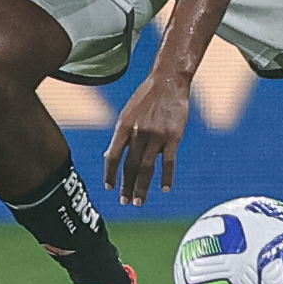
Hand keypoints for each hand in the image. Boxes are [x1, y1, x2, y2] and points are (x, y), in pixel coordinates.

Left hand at [105, 68, 190, 204]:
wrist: (168, 81)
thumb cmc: (146, 97)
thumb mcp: (128, 113)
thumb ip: (121, 135)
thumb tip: (110, 156)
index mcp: (123, 126)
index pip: (112, 156)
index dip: (110, 174)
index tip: (109, 188)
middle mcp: (137, 133)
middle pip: (130, 166)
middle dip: (126, 187)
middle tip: (125, 202)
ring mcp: (156, 135)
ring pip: (147, 168)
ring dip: (142, 187)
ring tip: (138, 202)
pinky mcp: (173, 137)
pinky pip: (168, 162)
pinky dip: (167, 177)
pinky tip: (165, 189)